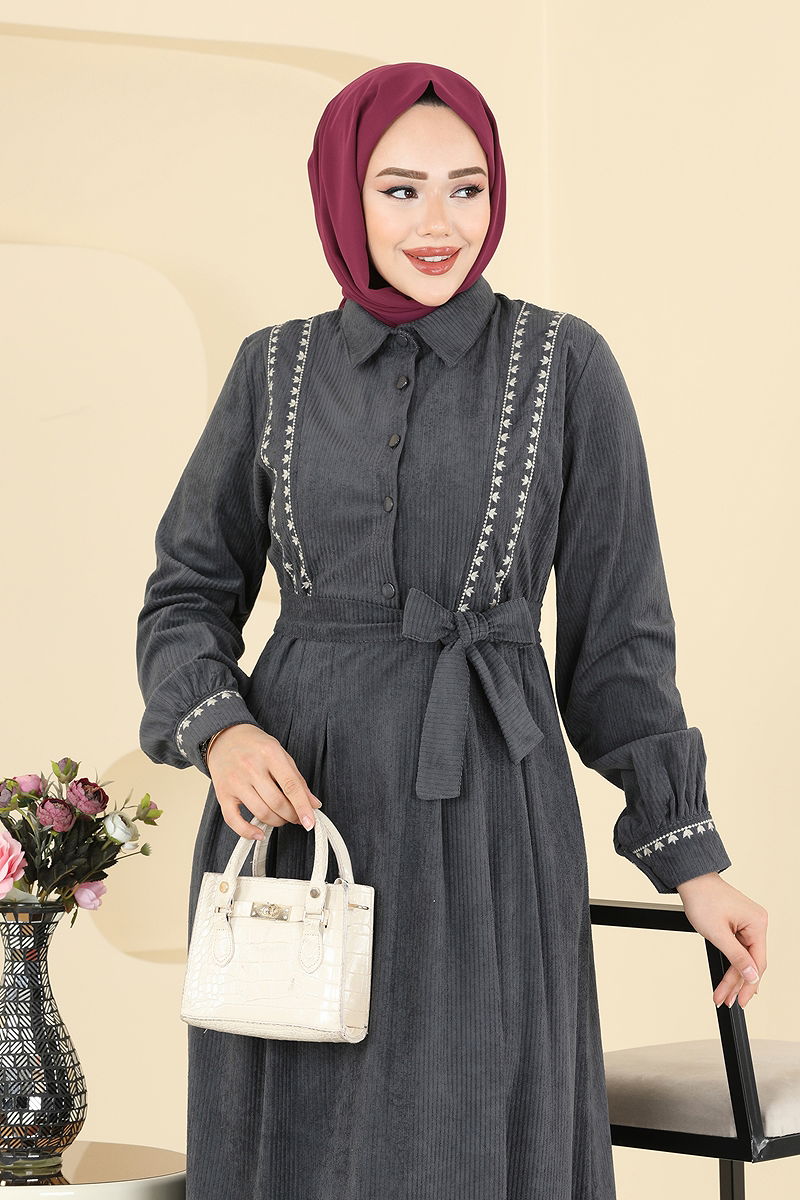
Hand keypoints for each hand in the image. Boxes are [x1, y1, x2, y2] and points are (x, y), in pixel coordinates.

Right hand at [207, 723, 322, 841]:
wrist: (225, 736)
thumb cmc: (255, 745)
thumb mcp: (281, 753)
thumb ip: (297, 779)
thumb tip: (313, 804)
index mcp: (269, 753)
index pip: (291, 786)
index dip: (303, 807)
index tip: (310, 821)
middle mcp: (251, 767)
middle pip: (277, 802)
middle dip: (291, 815)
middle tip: (296, 817)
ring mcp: (235, 781)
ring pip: (260, 812)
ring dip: (276, 822)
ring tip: (282, 818)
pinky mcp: (222, 793)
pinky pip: (233, 820)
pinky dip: (247, 832)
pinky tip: (259, 833)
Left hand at [675, 873, 766, 1009]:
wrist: (691, 880)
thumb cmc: (702, 899)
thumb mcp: (717, 933)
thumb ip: (736, 957)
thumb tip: (752, 976)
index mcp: (757, 923)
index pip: (757, 962)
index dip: (748, 984)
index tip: (740, 1001)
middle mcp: (757, 923)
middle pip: (750, 962)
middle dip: (737, 983)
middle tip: (726, 1000)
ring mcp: (748, 924)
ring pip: (743, 958)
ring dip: (732, 976)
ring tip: (722, 995)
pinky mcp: (739, 924)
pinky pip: (739, 949)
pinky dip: (731, 962)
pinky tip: (728, 978)